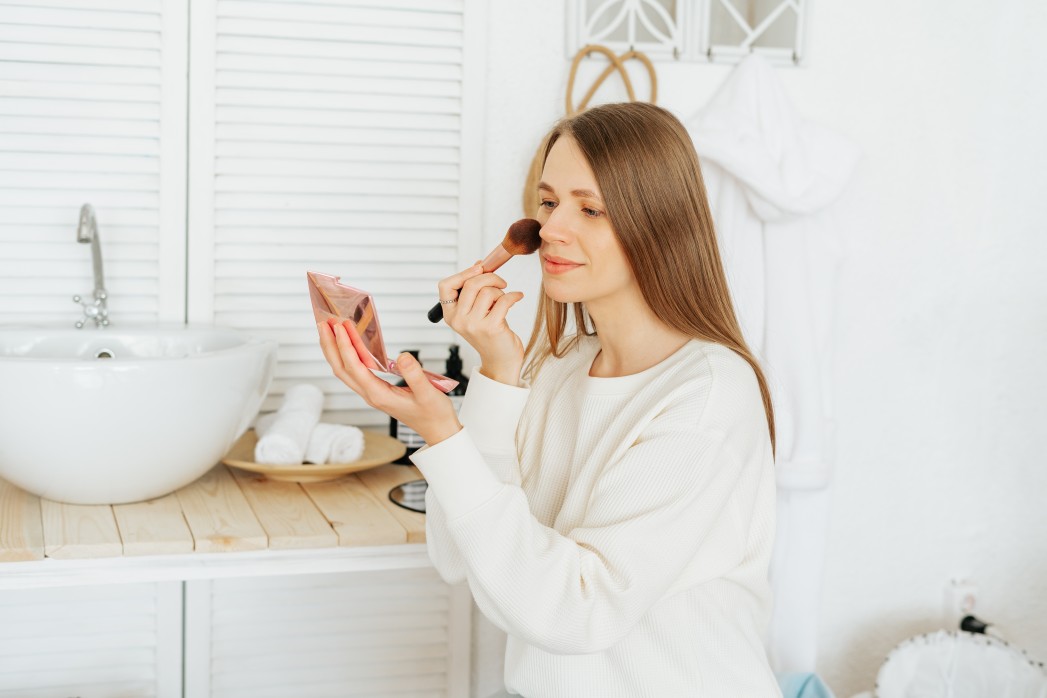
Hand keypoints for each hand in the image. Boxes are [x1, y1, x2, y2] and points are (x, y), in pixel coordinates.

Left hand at [317, 320, 461, 445]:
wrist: (438, 431)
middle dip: (330, 345)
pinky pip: (355, 371)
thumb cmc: (434, 415)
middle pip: (341, 369)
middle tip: (324, 323)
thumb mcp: (428, 394)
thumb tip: (402, 356)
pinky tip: (349, 345)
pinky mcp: (377, 391)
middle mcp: (371, 395)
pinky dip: (348, 356)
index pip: (354, 367)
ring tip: (330, 330)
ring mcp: (372, 393)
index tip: (340, 327)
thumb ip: (415, 375)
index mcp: (379, 395)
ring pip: (345, 370)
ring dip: (335, 350)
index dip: (345, 346)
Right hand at [439, 264, 525, 384]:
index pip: (445, 286)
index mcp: (450, 315)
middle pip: (471, 284)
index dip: (462, 273)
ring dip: (500, 291)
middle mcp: (458, 320)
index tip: (479, 269)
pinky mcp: (491, 328)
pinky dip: (514, 295)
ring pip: (488, 291)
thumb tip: (480, 265)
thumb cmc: (489, 334)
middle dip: (490, 277)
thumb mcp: (476, 312)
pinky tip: (518, 297)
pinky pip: (504, 300)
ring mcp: (473, 325)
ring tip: (504, 300)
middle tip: (500, 283)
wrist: (500, 361)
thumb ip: (474, 290)